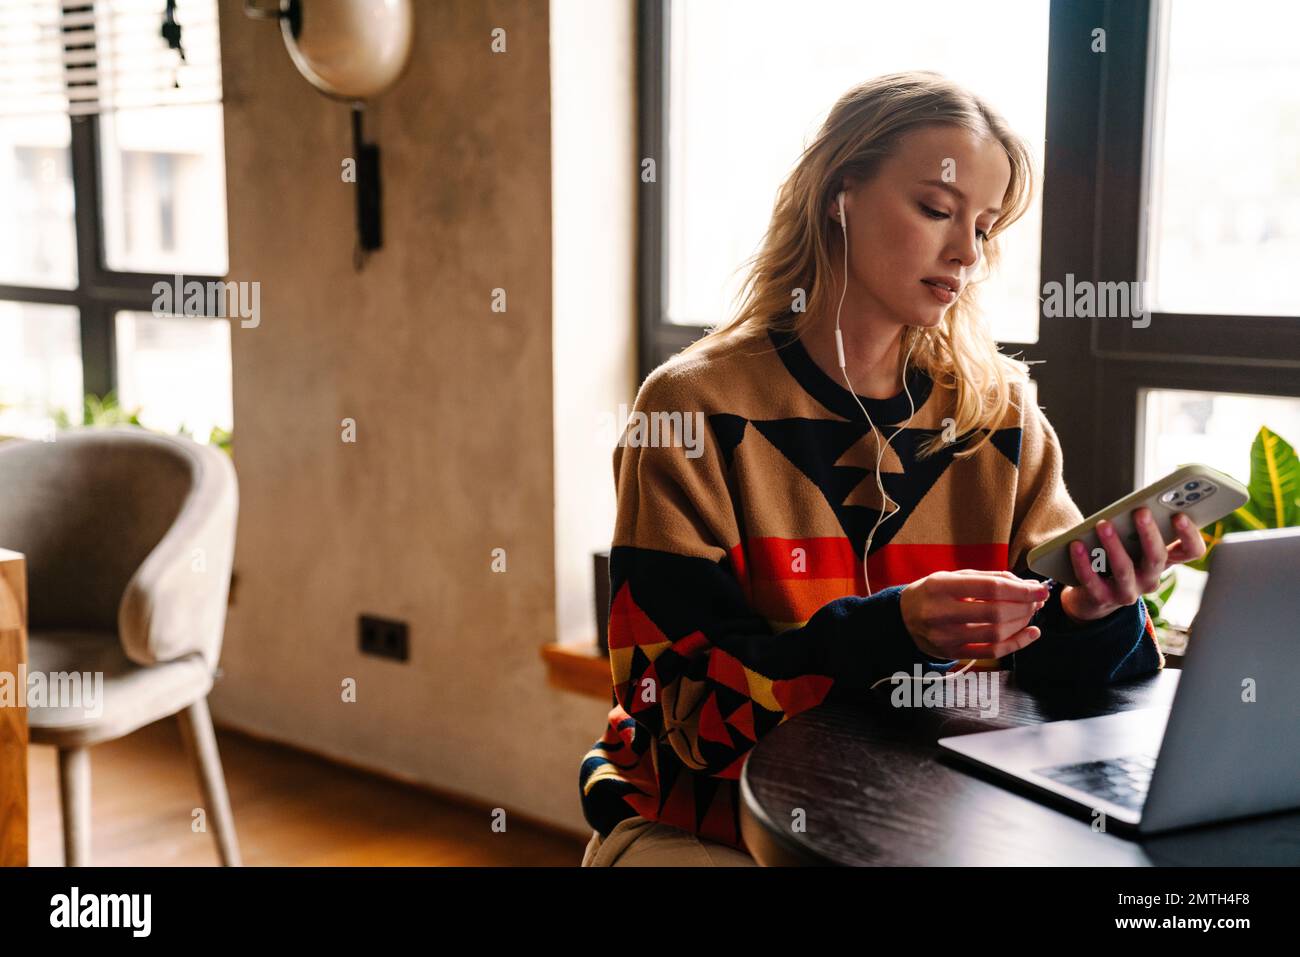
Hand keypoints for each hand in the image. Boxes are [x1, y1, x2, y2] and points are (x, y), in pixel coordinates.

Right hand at [900, 569, 1048, 660]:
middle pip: (996, 612)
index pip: (990, 588)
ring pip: (996, 633)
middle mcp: (941, 613)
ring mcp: (946, 637)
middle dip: (1024, 606)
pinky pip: (992, 652)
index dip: (1021, 589)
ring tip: (1031, 612)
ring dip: (1022, 623)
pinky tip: (1030, 633)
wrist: (903, 618)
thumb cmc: (932, 593)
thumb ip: (988, 578)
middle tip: (1037, 600)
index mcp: (940, 587)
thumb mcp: (952, 576)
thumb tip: (1025, 584)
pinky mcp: (953, 653)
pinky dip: (1017, 643)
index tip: (1040, 589)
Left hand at [1059, 507, 1206, 622]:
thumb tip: (1139, 503)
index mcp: (1163, 561)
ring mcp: (1128, 593)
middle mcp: (1150, 579)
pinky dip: (1083, 561)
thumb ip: (1139, 527)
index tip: (1180, 515)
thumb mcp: (1132, 544)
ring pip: (1124, 569)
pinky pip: (1092, 580)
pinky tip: (1076, 545)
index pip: (1191, 552)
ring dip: (1114, 545)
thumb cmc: (1115, 558)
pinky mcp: (1102, 599)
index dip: (1190, 535)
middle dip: (1149, 533)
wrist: (1091, 597)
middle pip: (1158, 558)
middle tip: (1141, 511)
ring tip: (1103, 524)